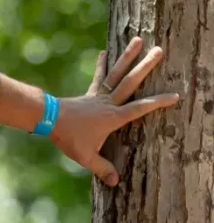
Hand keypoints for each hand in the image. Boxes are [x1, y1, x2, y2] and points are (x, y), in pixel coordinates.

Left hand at [49, 37, 179, 186]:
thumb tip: (115, 182)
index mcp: (114, 117)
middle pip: (131, 82)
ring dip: (127, 56)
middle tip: (160, 50)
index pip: (141, 108)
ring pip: (117, 73)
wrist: (47, 119)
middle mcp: (109, 102)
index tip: (175, 95)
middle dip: (146, 66)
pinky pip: (98, 77)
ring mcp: (98, 96)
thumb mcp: (86, 156)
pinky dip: (102, 65)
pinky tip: (104, 52)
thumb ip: (102, 168)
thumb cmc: (68, 137)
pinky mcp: (88, 94)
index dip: (158, 102)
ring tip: (138, 40)